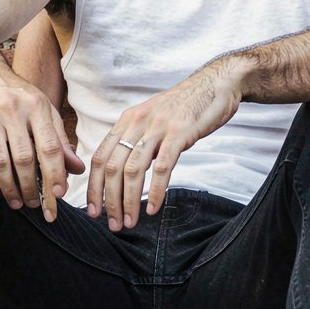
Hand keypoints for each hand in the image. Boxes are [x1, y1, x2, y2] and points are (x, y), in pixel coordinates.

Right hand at [0, 54, 83, 221]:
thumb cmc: (18, 95)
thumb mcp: (43, 110)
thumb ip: (59, 140)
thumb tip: (77, 170)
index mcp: (36, 107)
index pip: (50, 145)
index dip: (55, 172)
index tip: (58, 194)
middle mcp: (12, 110)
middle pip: (24, 158)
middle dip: (31, 187)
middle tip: (35, 204)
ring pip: (0, 162)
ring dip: (9, 188)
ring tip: (18, 202)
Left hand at [87, 61, 241, 230]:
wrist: (216, 84)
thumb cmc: (185, 107)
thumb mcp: (152, 119)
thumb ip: (136, 140)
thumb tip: (122, 171)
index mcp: (126, 121)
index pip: (99, 157)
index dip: (93, 186)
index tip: (93, 210)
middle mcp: (137, 122)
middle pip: (112, 167)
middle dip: (109, 200)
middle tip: (112, 224)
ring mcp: (158, 127)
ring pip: (134, 170)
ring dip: (129, 200)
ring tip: (130, 222)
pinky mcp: (180, 133)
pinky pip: (162, 167)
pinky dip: (156, 191)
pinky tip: (153, 208)